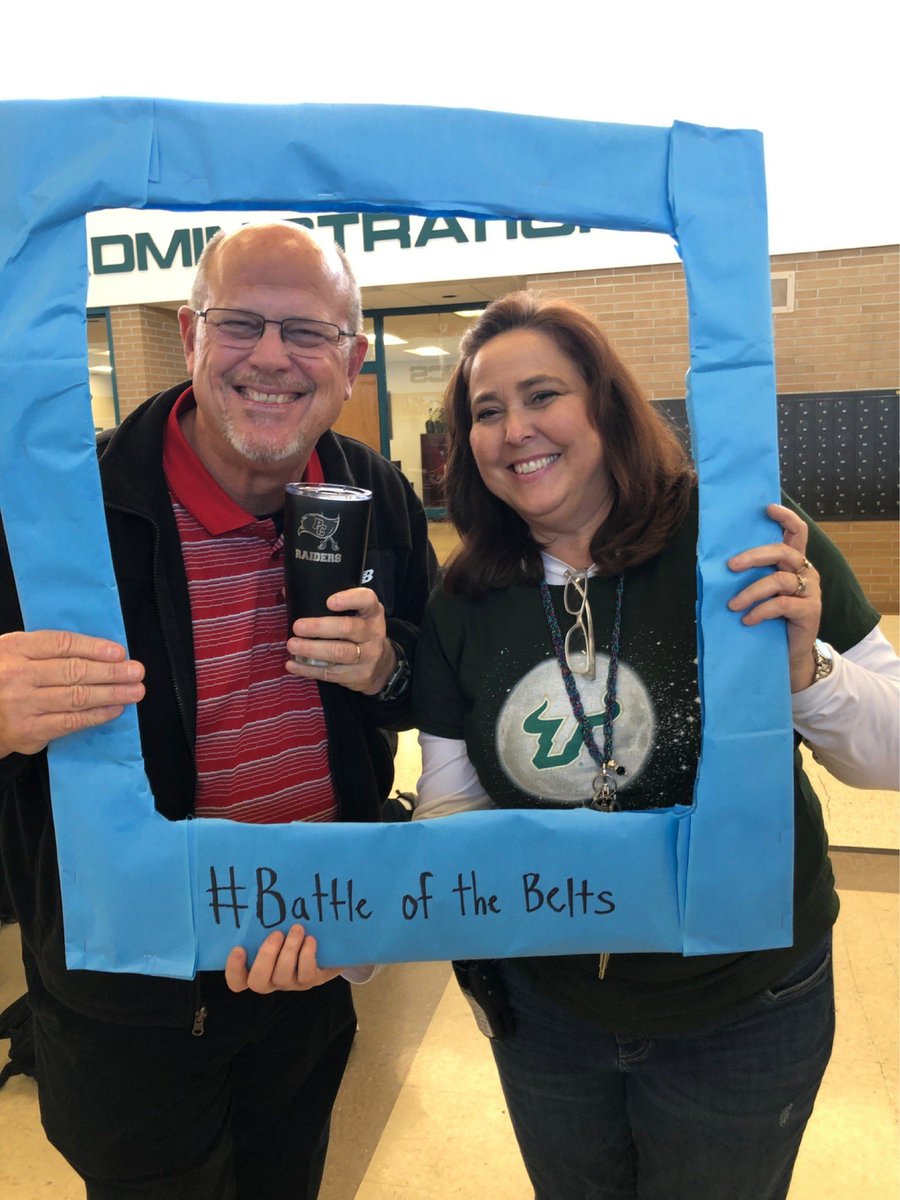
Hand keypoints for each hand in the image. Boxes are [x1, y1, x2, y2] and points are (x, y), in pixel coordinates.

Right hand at [0, 630, 144, 757]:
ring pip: (77, 697)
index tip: (119, 652)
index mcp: (16, 648)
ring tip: (134, 691)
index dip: (94, 648)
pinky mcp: (30, 730)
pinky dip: (97, 715)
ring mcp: (23, 704)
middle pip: (74, 671)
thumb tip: (101, 651)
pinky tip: (115, 709)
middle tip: (137, 672)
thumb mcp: (18, 652)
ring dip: (111, 693)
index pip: (62, 644)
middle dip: (111, 672)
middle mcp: (18, 675)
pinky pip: (71, 721)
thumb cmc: (7, 676)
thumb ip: (49, 649)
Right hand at [225, 924, 344, 993]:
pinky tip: (311, 939)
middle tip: (276, 934)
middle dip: (265, 957)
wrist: (326, 943)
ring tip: (297, 928)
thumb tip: (254, 894)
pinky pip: (305, 976)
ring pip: (282, 977)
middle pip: (258, 982)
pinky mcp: (310, 981)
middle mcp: (270, 979)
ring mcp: (290, 982)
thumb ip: (263, 919)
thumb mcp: (277, 925)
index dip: (234, 969)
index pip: (237, 980)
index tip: (239, 948)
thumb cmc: (291, 930)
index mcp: (255, 967)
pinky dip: (306, 956)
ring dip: (289, 951)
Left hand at [286, 587, 395, 695]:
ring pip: (339, 653)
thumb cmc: (358, 631)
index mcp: (372, 612)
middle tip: (298, 627)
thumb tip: (287, 593)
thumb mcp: (356, 613)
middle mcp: (373, 633)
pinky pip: (330, 672)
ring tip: (292, 645)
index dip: (349, 599)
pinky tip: (293, 664)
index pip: (366, 600)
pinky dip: (308, 669)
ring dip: (312, 649)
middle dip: (320, 627)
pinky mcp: (357, 675)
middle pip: (348, 628)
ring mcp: (367, 656)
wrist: (380, 665)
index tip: (329, 602)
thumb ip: (328, 603)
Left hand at [727, 503, 821, 691]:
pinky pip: (781, 604)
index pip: (797, 532)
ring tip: (733, 605)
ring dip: (751, 592)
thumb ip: (752, 574)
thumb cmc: (771, 618)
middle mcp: (806, 571)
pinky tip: (747, 620)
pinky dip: (760, 611)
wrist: (790, 653)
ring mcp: (811, 591)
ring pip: (778, 580)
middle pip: (783, 552)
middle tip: (730, 566)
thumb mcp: (761, 592)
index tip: (767, 508)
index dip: (785, 518)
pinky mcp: (810, 611)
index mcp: (795, 561)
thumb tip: (718, 560)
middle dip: (753, 556)